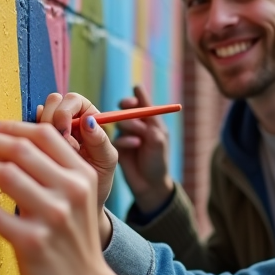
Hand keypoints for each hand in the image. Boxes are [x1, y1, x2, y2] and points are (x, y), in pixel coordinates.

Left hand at [0, 120, 159, 274]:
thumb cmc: (74, 241)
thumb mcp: (80, 198)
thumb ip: (57, 169)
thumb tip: (14, 140)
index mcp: (83, 176)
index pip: (44, 135)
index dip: (11, 126)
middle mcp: (70, 192)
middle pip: (21, 149)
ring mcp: (51, 217)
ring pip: (5, 174)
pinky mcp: (31, 243)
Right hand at [35, 92, 117, 212]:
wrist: (78, 204)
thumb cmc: (97, 182)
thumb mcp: (104, 164)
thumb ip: (100, 142)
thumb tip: (90, 120)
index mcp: (89, 117)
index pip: (73, 100)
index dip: (65, 113)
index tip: (65, 136)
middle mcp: (69, 118)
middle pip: (52, 102)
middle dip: (50, 121)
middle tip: (52, 146)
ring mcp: (50, 128)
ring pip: (38, 115)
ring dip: (39, 131)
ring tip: (47, 154)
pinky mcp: (34, 140)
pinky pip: (26, 130)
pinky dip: (26, 139)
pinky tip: (33, 155)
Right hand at [113, 84, 174, 213]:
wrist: (149, 184)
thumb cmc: (158, 163)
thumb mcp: (158, 143)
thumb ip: (149, 129)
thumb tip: (136, 120)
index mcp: (152, 122)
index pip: (144, 104)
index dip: (138, 96)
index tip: (135, 90)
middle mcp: (138, 127)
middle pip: (128, 109)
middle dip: (126, 105)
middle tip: (124, 105)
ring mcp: (126, 136)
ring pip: (121, 122)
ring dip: (130, 127)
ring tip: (139, 141)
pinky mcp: (117, 146)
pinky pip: (117, 137)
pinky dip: (125, 139)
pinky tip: (134, 146)